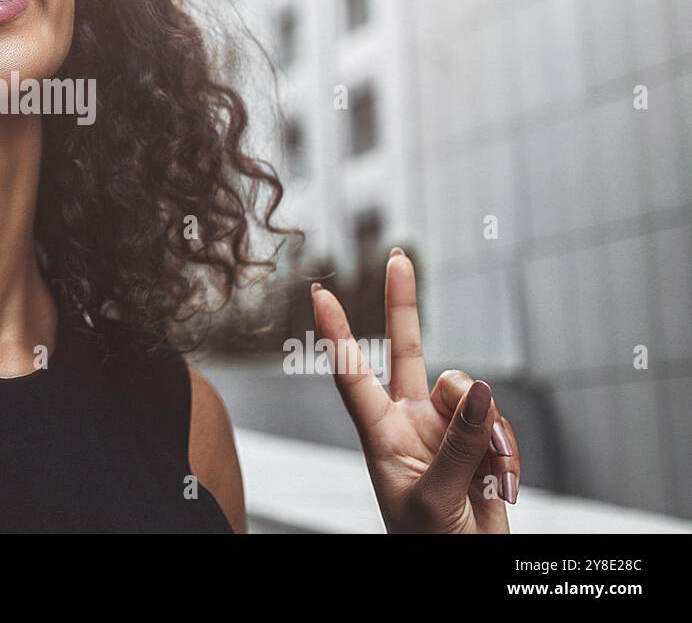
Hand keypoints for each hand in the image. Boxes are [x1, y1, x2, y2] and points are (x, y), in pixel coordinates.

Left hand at [310, 248, 520, 532]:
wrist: (469, 569)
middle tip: (397, 256)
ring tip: (488, 477)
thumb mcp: (434, 497)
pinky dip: (506, 450)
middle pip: (407, 350)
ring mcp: (446, 429)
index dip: (338, 334)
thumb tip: (479, 389)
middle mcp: (409, 422)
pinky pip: (499, 422)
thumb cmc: (430, 544)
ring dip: (487, 431)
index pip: (352, 375)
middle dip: (404, 304)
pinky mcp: (481, 442)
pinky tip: (501, 484)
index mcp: (380, 435)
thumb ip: (457, 444)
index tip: (319, 293)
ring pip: (470, 393)